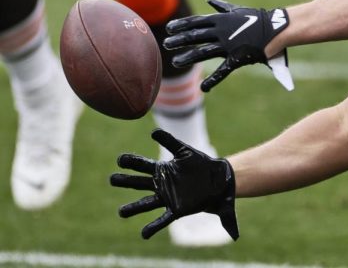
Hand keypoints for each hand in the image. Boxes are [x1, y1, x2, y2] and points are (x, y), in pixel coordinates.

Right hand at [110, 129, 237, 240]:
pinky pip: (162, 219)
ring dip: (133, 208)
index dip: (131, 162)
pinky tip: (143, 233)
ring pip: (145, 203)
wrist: (217, 179)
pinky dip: (153, 227)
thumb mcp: (185, 151)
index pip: (142, 165)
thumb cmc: (201, 164)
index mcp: (162, 170)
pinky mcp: (176, 209)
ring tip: (121, 212)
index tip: (120, 159)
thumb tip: (153, 131)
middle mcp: (161, 184)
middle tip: (112, 179)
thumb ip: (170, 141)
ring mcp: (167, 197)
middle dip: (125, 181)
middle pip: (138, 183)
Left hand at [164, 0, 291, 91]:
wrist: (276, 28)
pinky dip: (212, 80)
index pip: (196, 22)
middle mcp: (221, 31)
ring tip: (175, 62)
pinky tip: (203, 88)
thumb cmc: (258, 18)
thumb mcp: (237, 10)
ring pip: (202, 52)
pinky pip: (222, 71)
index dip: (181, 25)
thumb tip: (210, 1)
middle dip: (179, 40)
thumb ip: (222, 7)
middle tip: (166, 44)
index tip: (169, 28)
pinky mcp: (236, 58)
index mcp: (220, 20)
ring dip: (187, 57)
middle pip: (194, 36)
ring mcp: (227, 45)